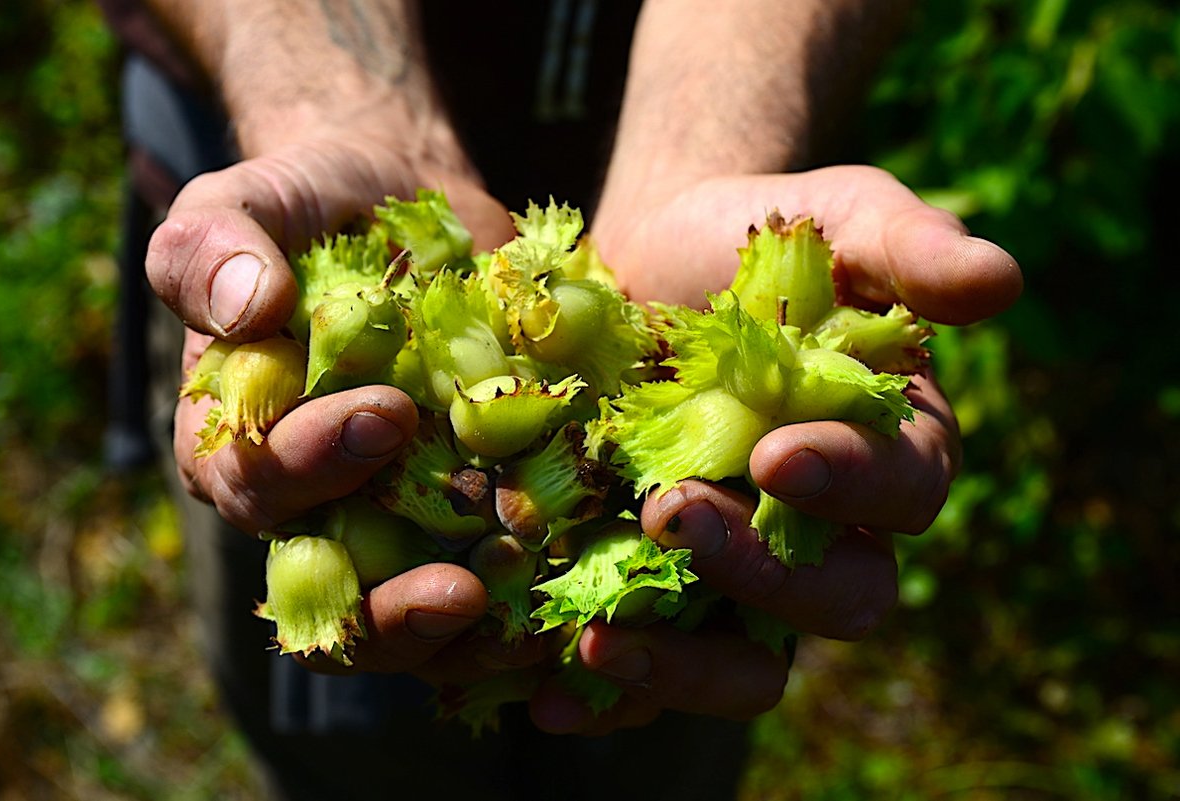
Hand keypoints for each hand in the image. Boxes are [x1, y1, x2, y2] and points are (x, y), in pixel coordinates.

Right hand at [151, 132, 515, 676]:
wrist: (408, 200)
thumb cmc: (313, 205)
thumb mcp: (252, 204)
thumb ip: (216, 247)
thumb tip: (247, 309)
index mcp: (245, 444)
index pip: (259, 486)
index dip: (312, 468)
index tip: (388, 413)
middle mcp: (316, 501)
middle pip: (337, 595)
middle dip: (392, 608)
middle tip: (460, 586)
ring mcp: (401, 512)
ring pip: (416, 613)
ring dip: (469, 634)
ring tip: (530, 611)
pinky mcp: (478, 501)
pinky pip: (497, 572)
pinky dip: (533, 598)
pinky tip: (581, 592)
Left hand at [536, 165, 1020, 731]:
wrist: (646, 255)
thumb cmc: (756, 232)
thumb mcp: (838, 215)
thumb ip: (910, 247)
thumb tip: (1002, 281)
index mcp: (889, 446)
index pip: (904, 490)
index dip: (853, 484)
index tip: (779, 457)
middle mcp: (827, 525)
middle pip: (834, 598)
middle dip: (763, 572)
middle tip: (673, 516)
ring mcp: (739, 564)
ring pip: (749, 660)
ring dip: (685, 663)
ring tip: (600, 636)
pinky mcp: (658, 580)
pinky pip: (654, 661)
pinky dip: (612, 688)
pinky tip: (548, 695)